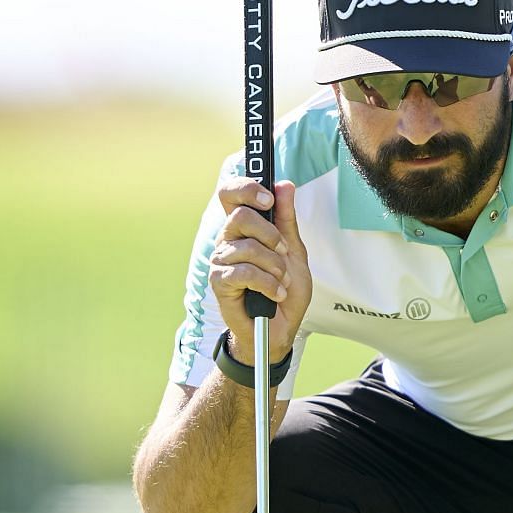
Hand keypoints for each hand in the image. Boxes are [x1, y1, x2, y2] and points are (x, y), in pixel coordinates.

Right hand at [211, 176, 310, 361]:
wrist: (280, 328)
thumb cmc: (284, 290)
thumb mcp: (293, 251)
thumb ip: (287, 219)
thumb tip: (284, 185)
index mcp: (243, 228)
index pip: (230, 194)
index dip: (246, 188)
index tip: (269, 197)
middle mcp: (228, 240)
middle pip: (239, 216)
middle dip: (270, 234)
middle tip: (282, 251)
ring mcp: (221, 261)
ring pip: (246, 248)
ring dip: (274, 266)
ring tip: (282, 280)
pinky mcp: (219, 283)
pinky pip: (243, 273)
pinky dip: (267, 284)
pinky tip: (275, 293)